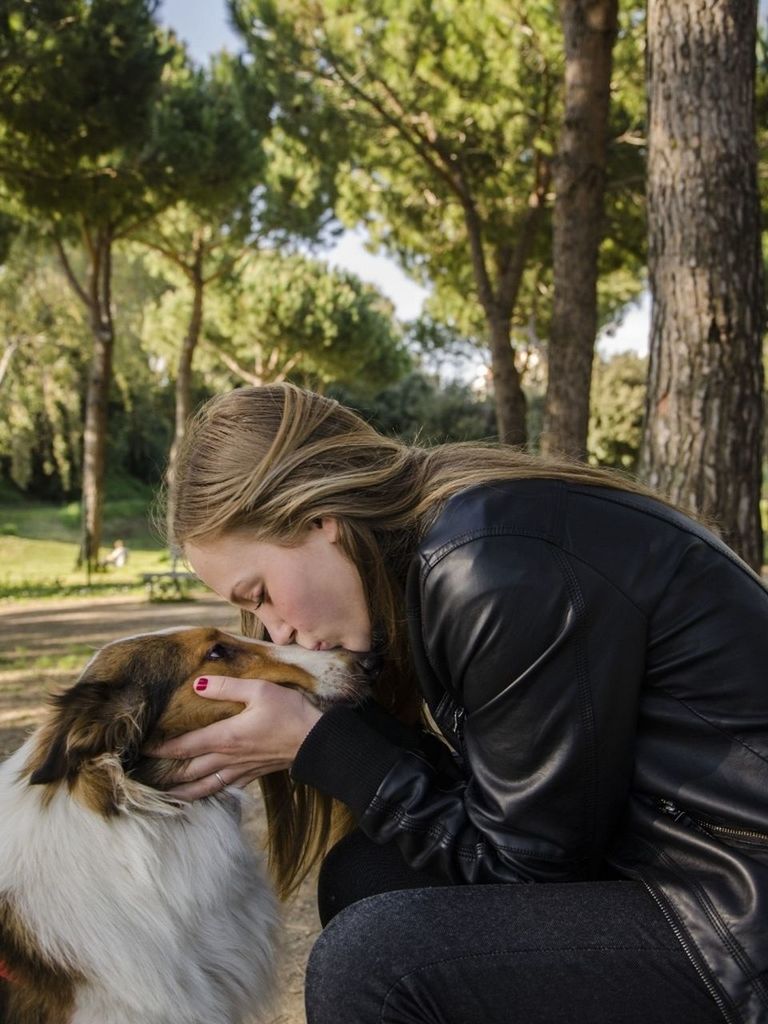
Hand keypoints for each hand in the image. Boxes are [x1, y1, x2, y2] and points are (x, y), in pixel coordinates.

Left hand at [147, 676, 321, 800]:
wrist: (317, 741)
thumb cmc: (290, 712)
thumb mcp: (259, 690)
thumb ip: (227, 686)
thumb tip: (198, 684)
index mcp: (225, 736)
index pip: (185, 745)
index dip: (162, 748)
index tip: (142, 749)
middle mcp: (229, 757)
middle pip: (189, 770)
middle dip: (165, 774)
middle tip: (144, 778)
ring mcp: (241, 769)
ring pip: (204, 785)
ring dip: (183, 792)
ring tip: (165, 797)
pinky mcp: (254, 774)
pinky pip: (225, 787)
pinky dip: (209, 792)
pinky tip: (205, 793)